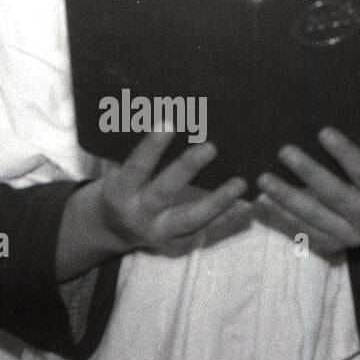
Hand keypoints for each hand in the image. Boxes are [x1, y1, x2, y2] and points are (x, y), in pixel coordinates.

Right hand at [56, 131, 246, 278]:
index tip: (169, 123)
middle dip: (186, 169)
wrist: (111, 230)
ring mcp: (159, 231)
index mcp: (120, 192)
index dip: (151, 147)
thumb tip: (174, 118)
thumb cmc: (120, 187)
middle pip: (164, 191)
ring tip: (241, 183)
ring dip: (218, 201)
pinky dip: (226, 217)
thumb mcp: (120, 172)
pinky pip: (204, 229)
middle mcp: (139, 214)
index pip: (136, 167)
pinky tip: (247, 204)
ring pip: (191, 217)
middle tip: (210, 147)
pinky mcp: (176, 242)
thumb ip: (141, 155)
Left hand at [254, 127, 359, 275]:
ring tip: (264, 178)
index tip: (323, 132)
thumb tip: (324, 128)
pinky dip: (282, 214)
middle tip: (284, 151)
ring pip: (313, 215)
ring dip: (286, 196)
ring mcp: (348, 236)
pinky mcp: (331, 245)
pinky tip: (264, 199)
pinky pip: (303, 229)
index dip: (344, 152)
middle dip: (308, 172)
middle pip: (334, 194)